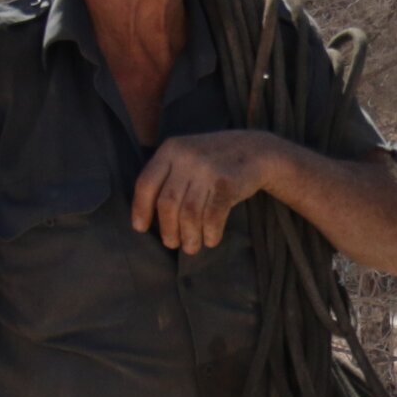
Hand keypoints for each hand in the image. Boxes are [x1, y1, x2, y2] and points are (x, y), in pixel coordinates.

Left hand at [128, 130, 280, 253]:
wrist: (256, 150)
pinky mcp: (227, 182)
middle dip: (168, 229)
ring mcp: (207, 169)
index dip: (140, 209)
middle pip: (167, 203)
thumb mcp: (186, 156)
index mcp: (171, 149)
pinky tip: (211, 240)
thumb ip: (168, 177)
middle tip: (171, 243)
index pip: (146, 183)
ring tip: (191, 247)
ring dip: (189, 236)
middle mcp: (187, 156)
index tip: (141, 228)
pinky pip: (213, 216)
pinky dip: (210, 233)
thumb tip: (148, 217)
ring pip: (189, 213)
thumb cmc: (214, 162)